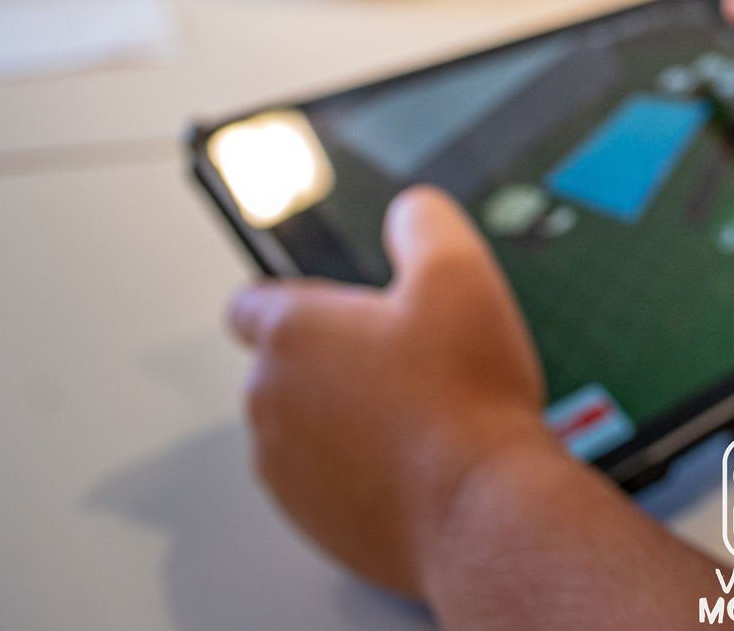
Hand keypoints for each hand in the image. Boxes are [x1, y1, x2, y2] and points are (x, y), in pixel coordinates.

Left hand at [226, 188, 557, 599]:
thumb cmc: (466, 396)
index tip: (341, 311)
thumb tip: (409, 213)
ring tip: (420, 418)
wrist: (481, 510)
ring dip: (347, 418)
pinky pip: (325, 481)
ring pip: (306, 426)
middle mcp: (269, 401)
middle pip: (288, 366)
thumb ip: (424, 222)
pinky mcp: (310, 521)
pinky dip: (359, 472)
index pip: (252, 303)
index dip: (301, 300)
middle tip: (411, 363)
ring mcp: (284, 468)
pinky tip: (416, 466)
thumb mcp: (459, 271)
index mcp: (290, 334)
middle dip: (339, 362)